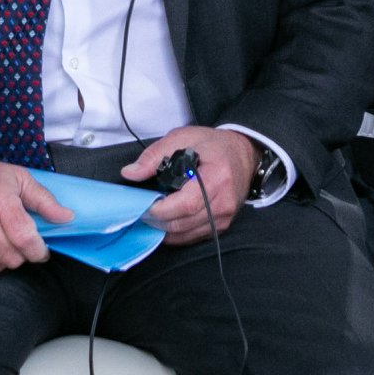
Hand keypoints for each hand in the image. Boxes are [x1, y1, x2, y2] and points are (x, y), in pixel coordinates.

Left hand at [122, 126, 258, 244]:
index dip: (161, 209)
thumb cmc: (213, 145)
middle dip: (157, 220)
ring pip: (187, 234)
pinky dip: (176, 232)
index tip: (143, 203)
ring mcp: (225, 216)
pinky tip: (164, 220)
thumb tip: (130, 173)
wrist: (243, 154)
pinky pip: (194, 236)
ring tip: (148, 215)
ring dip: (164, 228)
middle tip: (139, 210)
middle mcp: (224, 202)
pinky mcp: (222, 225)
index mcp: (216, 178)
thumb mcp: (181, 138)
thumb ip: (154, 156)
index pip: (187, 204)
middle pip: (184, 222)